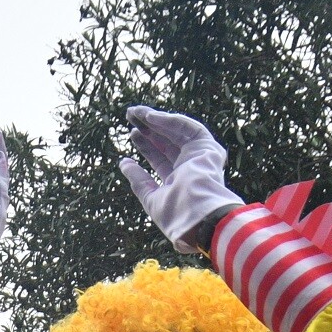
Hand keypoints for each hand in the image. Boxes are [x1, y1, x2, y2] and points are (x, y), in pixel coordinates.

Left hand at [119, 105, 243, 252]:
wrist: (197, 218)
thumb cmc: (175, 215)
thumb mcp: (150, 197)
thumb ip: (138, 180)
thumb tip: (124, 163)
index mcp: (179, 183)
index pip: (160, 160)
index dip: (146, 146)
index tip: (132, 134)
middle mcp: (191, 168)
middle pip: (167, 142)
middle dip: (148, 129)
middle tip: (130, 116)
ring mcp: (201, 157)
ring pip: (177, 132)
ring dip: (156, 120)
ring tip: (135, 113)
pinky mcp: (208, 148)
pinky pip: (188, 128)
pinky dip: (169, 121)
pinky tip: (150, 118)